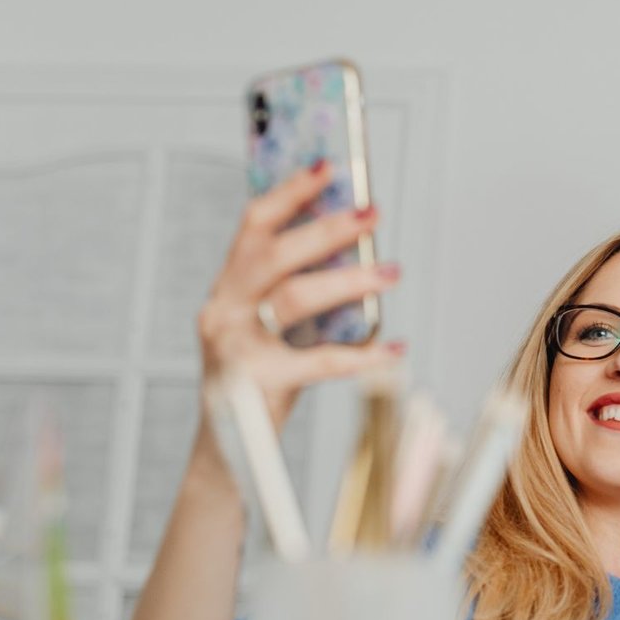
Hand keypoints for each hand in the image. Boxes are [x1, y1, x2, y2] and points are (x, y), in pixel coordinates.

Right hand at [196, 161, 403, 428]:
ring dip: (349, 280)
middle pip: (275, 256)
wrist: (228, 453)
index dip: (290, 192)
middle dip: (327, 230)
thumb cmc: (260, 377)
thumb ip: (299, 288)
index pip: (253, 226)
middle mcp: (223, 312)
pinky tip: (396, 347)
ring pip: (295, 299)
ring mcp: (235, 348)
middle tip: (373, 213)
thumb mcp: (272, 326)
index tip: (329, 166)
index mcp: (227, 289)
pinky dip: (363, 355)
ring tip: (392, 271)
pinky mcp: (257, 384)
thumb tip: (354, 244)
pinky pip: (319, 362)